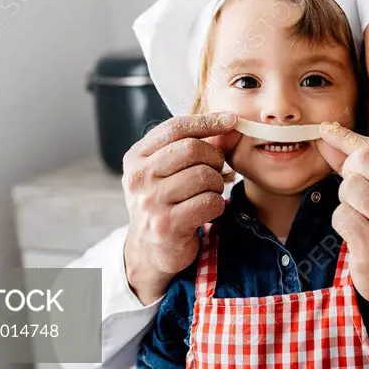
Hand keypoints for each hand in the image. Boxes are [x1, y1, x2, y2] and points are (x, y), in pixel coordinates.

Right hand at [121, 112, 240, 304]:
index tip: (232, 119)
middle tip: (217, 170)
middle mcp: (139, 178)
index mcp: (136, 157)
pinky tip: (207, 210)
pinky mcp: (167, 225)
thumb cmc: (164, 201)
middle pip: (193, 149)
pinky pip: (210, 202)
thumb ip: (195, 145)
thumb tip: (230, 125)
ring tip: (208, 192)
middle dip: (215, 157)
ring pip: (205, 175)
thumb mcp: (169, 170)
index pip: (175, 127)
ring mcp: (151, 202)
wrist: (150, 249)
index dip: (207, 121)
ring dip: (217, 184)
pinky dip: (217, 204)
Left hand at [316, 122, 368, 353]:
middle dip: (349, 181)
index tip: (325, 129)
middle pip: (357, 165)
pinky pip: (341, 217)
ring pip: (347, 190)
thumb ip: (358, 165)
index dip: (345, 138)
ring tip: (365, 222)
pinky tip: (359, 237)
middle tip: (363, 203)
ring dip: (347, 205)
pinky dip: (343, 225)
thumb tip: (327, 134)